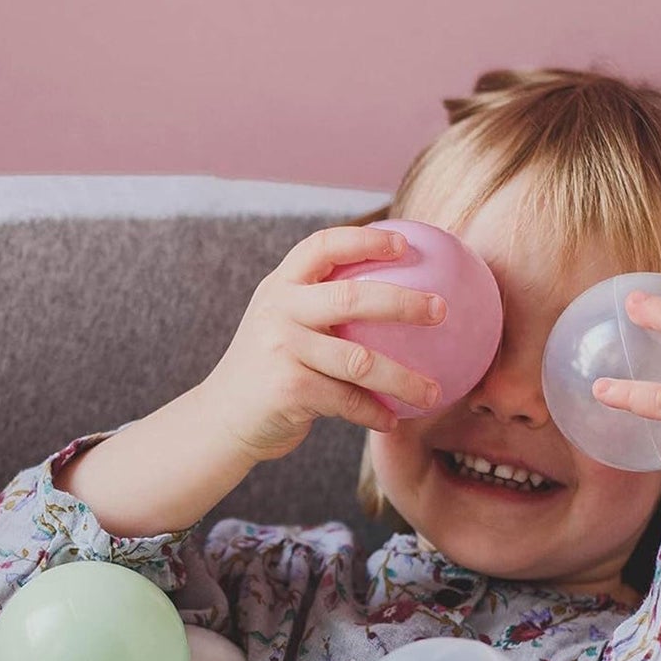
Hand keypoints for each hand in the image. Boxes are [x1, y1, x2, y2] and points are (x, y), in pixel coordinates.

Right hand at [199, 225, 447, 463]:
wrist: (219, 420)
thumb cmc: (267, 372)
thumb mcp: (280, 326)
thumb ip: (317, 307)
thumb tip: (393, 294)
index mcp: (280, 287)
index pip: (322, 247)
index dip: (365, 240)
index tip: (406, 244)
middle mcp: (278, 311)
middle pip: (351, 297)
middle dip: (403, 302)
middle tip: (441, 310)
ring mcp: (281, 349)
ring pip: (360, 361)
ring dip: (404, 379)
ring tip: (434, 391)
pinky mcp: (288, 389)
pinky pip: (347, 400)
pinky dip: (374, 413)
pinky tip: (393, 420)